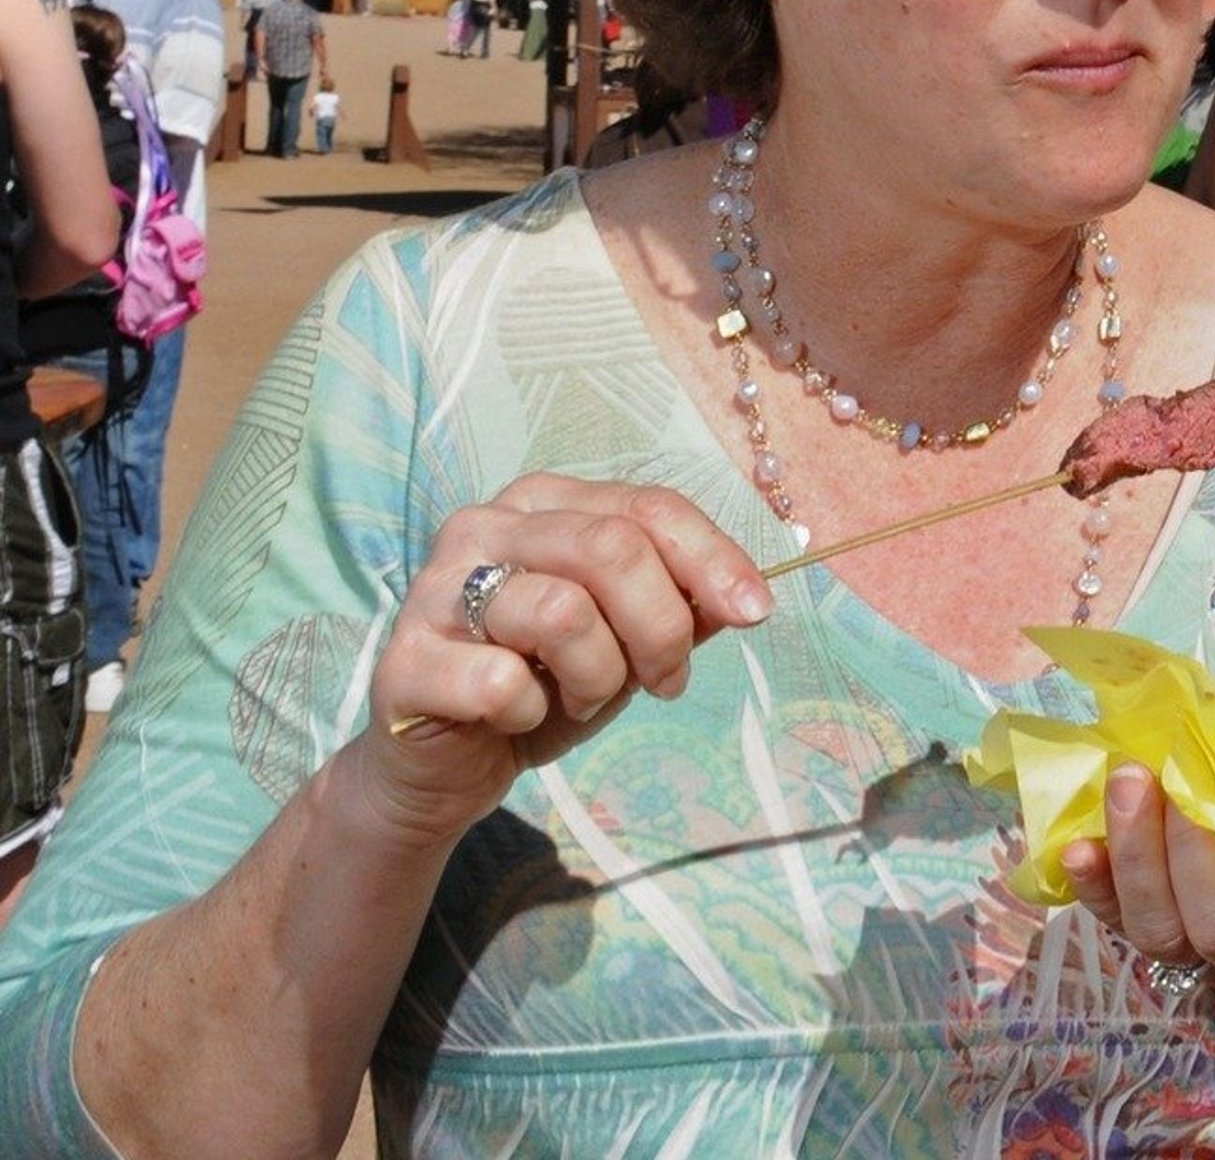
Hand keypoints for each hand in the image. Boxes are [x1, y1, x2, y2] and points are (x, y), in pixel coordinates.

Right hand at [359, 475, 773, 840]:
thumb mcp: (629, 639)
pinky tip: (514, 717)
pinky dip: (531, 714)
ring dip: (597, 676)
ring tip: (576, 695)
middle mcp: (484, 526)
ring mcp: (434, 589)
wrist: (446, 766)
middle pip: (613, 548)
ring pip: (564, 613)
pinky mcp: (403, 661)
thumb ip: (681, 605)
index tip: (756, 613)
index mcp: (545, 503)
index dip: (714, 559)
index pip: (650, 506)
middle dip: (661, 628)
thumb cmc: (544, 684)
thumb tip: (745, 596)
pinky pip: (502, 683)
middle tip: (664, 682)